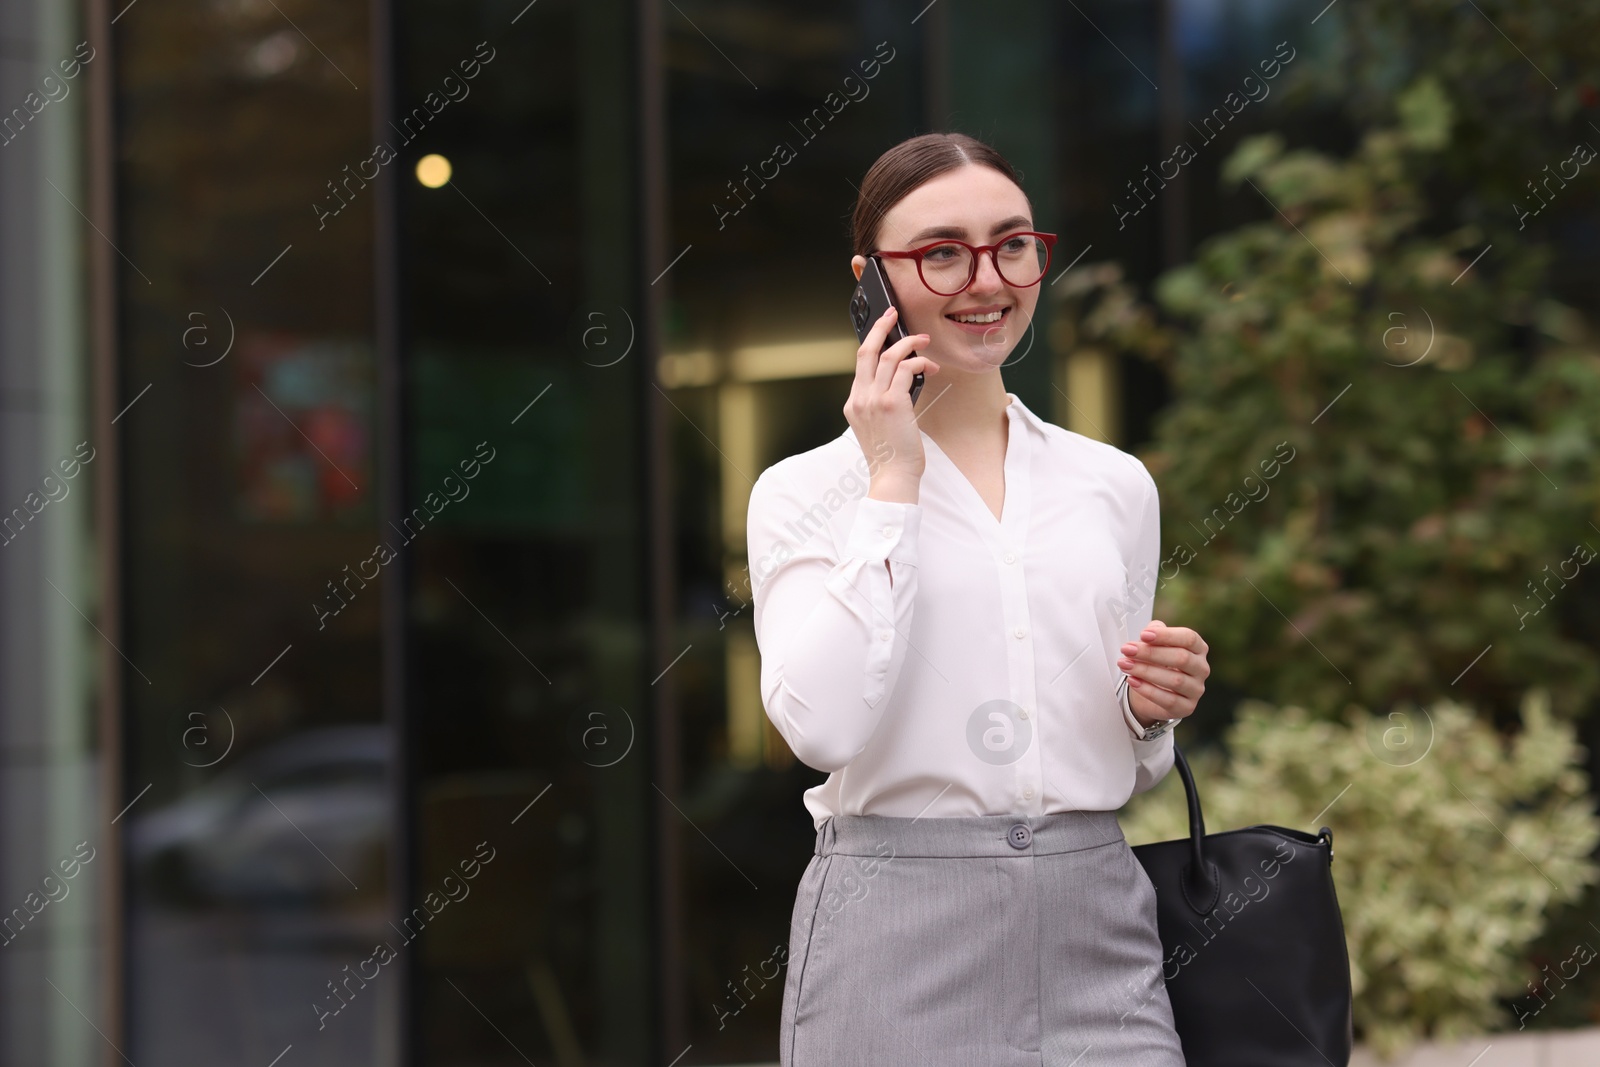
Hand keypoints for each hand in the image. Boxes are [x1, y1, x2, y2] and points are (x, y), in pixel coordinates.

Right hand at [844, 306, 938, 500]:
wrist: (893, 477)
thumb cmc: (892, 456)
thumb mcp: (879, 426)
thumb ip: (882, 403)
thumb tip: (902, 379)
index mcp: (853, 404)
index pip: (860, 364)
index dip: (872, 342)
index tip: (883, 329)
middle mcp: (859, 399)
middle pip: (865, 351)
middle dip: (880, 327)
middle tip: (893, 313)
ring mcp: (873, 400)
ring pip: (888, 355)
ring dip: (908, 343)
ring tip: (923, 341)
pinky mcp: (892, 403)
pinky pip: (905, 369)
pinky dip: (919, 362)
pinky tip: (930, 367)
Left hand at [1117, 620, 1208, 727]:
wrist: (1151, 692)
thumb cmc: (1156, 663)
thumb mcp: (1155, 644)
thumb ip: (1154, 633)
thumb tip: (1150, 631)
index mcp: (1198, 648)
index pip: (1189, 638)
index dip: (1166, 635)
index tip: (1144, 635)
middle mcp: (1201, 668)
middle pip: (1181, 658)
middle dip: (1151, 653)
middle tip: (1127, 650)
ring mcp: (1196, 689)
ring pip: (1175, 680)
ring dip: (1146, 671)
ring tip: (1125, 665)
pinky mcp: (1186, 707)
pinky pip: (1169, 700)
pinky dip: (1148, 690)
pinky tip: (1133, 681)